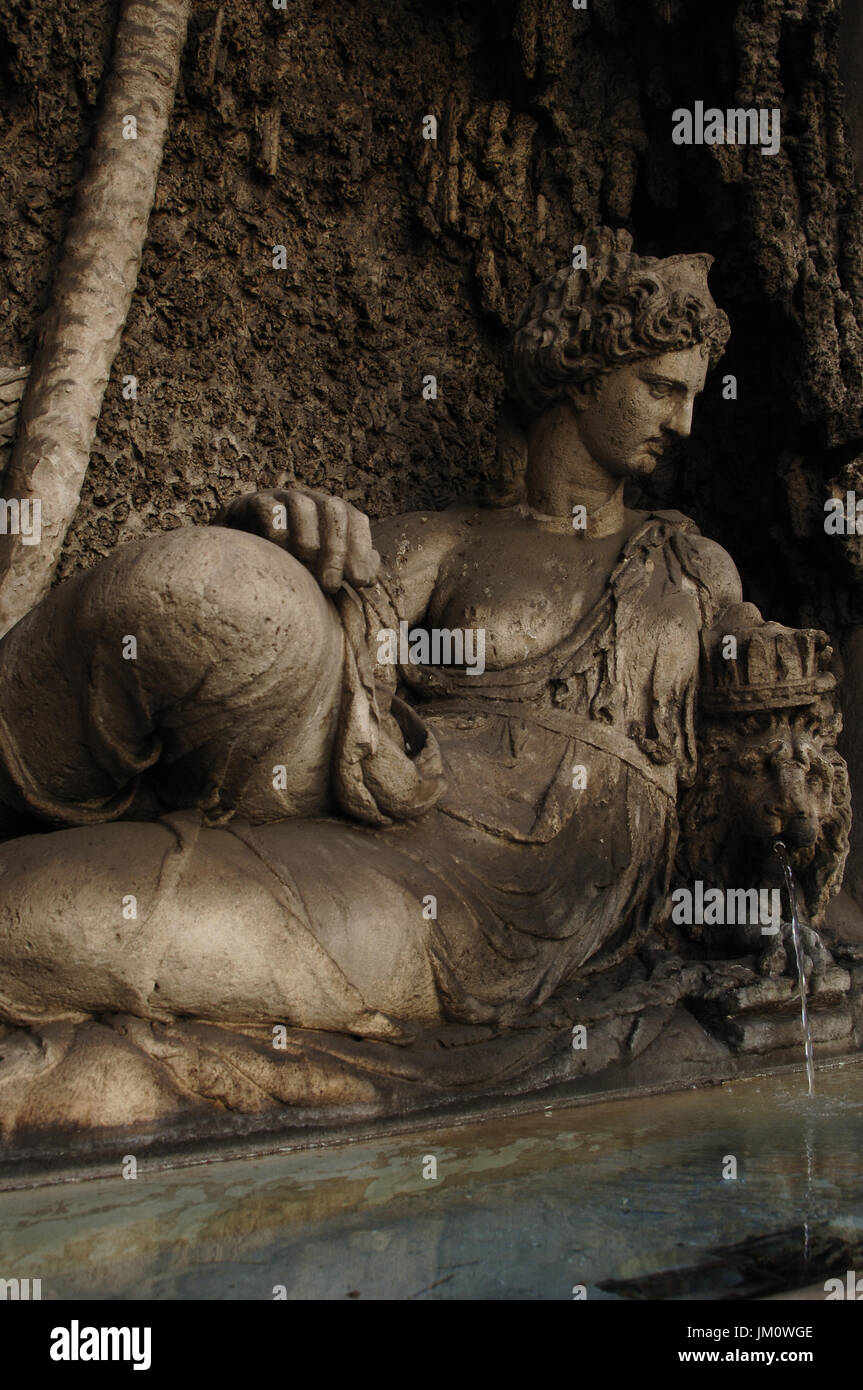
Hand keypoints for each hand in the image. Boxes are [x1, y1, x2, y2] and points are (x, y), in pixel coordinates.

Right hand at [216, 487, 380, 592]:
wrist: (239, 560)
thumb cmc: (290, 567)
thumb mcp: (322, 572)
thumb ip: (349, 571)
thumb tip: (373, 575)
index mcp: (331, 514)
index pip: (356, 519)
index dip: (362, 549)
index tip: (360, 582)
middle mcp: (309, 501)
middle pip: (333, 509)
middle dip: (336, 549)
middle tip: (331, 585)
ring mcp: (279, 498)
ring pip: (302, 503)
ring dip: (308, 537)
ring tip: (305, 564)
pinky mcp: (249, 504)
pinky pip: (266, 506)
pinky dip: (275, 527)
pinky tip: (278, 551)